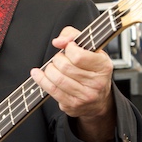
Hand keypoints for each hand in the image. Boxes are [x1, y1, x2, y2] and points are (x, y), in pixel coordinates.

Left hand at [30, 26, 116, 141]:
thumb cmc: (92, 71)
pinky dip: (41, 80)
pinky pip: (51, 90)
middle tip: (59, 59)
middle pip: (65, 67)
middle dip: (57, 59)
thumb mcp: (90, 50)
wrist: (99, 100)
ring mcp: (85, 96)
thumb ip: (73, 36)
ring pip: (57, 78)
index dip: (68, 48)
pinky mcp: (72, 105)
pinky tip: (38, 74)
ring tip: (51, 67)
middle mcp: (96, 83)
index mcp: (103, 66)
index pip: (78, 56)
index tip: (68, 47)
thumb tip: (58, 41)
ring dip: (49, 69)